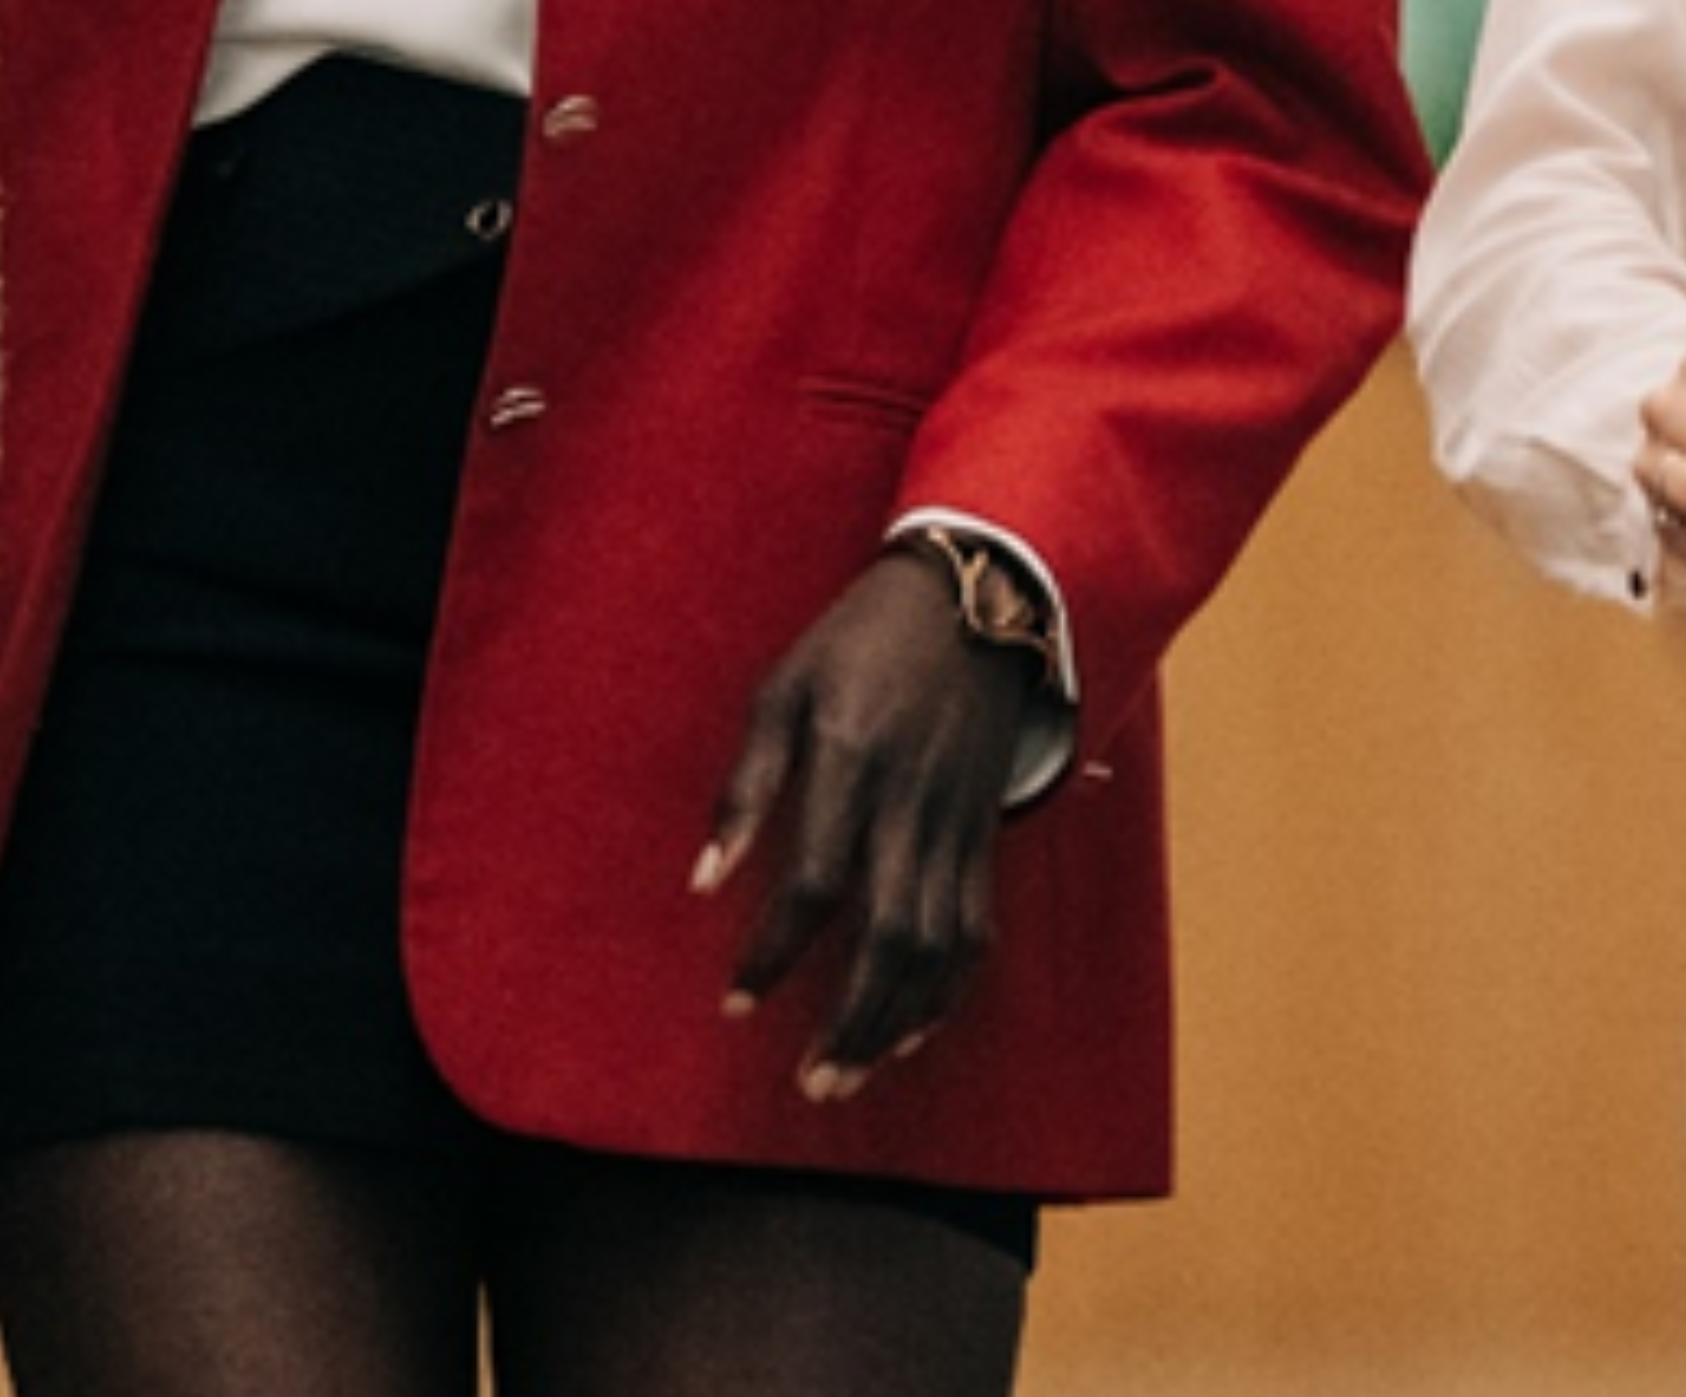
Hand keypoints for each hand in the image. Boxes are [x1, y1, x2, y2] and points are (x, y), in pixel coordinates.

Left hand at [695, 549, 1035, 1099]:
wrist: (973, 601)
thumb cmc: (859, 642)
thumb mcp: (783, 687)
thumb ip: (745, 785)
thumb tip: (702, 882)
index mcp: (853, 763)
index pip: (814, 884)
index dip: (774, 952)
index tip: (735, 1001)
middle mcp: (912, 805)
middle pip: (889, 936)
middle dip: (850, 1021)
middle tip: (811, 1084)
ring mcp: (958, 824)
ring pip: (939, 948)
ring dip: (896, 1023)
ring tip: (850, 1076)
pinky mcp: (984, 834)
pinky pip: (976, 931)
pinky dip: (949, 992)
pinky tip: (912, 1032)